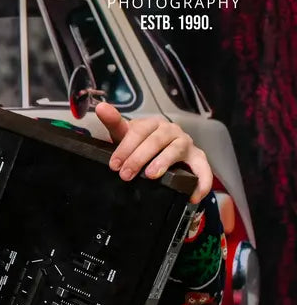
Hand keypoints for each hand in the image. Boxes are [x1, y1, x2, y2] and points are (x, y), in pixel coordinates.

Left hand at [95, 103, 212, 202]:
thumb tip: (101, 107)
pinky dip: (201, 182)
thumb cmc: (139, 144)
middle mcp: (171, 131)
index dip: (125, 147)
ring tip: (151, 176)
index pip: (139, 131)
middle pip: (156, 141)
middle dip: (139, 158)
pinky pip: (203, 168)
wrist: (156, 151)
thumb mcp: (124, 135)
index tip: (114, 164)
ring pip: (176, 149)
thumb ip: (113, 122)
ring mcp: (185, 143)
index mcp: (152, 124)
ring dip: (164, 162)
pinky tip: (193, 196)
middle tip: (125, 174)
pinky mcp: (197, 157)